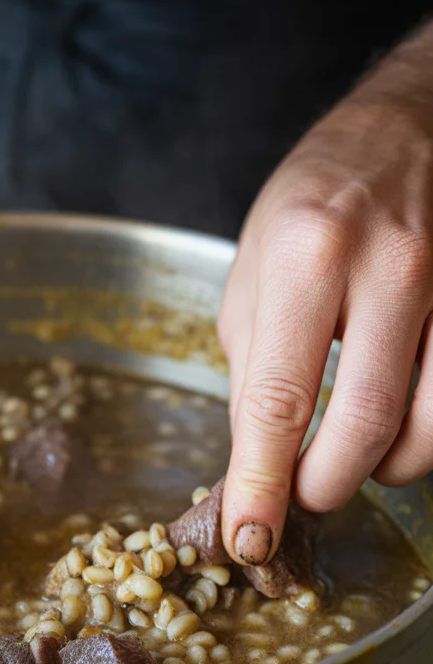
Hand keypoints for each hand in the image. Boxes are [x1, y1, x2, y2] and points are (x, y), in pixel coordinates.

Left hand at [219, 63, 432, 565]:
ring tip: (349, 455)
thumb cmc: (317, 198)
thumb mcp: (253, 264)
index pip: (276, 397)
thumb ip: (252, 360)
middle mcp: (388, 267)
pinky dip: (425, 438)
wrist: (410, 127)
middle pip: (360, 425)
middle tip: (302, 495)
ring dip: (381, 469)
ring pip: (428, 428)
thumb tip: (254, 454)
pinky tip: (398, 424)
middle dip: (323, 486)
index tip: (248, 536)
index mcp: (305, 253)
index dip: (259, 482)